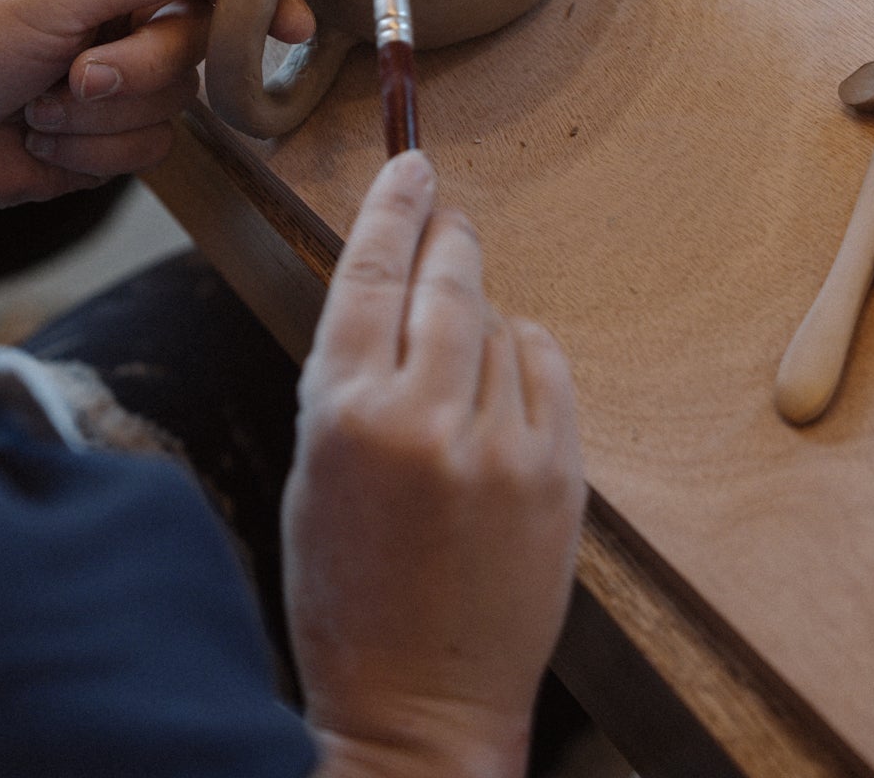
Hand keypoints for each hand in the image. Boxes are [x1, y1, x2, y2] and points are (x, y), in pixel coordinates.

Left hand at [0, 0, 312, 225]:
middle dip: (137, 70)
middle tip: (77, 75)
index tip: (289, 27)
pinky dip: (92, 153)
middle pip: (197, 41)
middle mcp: (118, 9)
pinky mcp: (102, 138)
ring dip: (103, 116)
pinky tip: (36, 141)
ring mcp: (113, 76)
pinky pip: (148, 150)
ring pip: (178, 102)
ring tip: (37, 109)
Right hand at [282, 153, 584, 777]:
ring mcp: (502, 447)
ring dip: (480, 316)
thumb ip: (353, 373)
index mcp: (344, 417)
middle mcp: (426, 421)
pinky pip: (546, 366)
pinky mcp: (559, 474)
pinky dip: (523, 361)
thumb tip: (397, 283)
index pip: (371, 273)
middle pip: (445, 280)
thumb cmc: (347, 592)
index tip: (412, 165)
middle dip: (447, 238)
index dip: (394, 207)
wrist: (419, 708)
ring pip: (499, 320)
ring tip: (457, 366)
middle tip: (446, 216)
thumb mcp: (314, 468)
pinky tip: (499, 392)